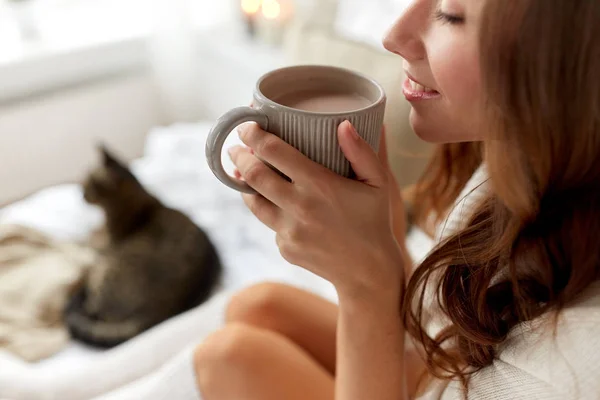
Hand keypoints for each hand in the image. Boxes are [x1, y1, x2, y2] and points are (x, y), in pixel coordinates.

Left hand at [229, 121, 404, 294]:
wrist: (368, 271)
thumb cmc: (374, 221)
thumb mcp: (378, 183)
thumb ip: (361, 151)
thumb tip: (343, 124)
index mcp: (319, 185)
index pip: (273, 151)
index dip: (253, 134)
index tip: (246, 125)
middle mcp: (298, 207)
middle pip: (253, 175)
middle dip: (238, 156)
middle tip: (235, 146)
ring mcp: (288, 231)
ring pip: (252, 201)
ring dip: (243, 183)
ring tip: (241, 171)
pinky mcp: (284, 248)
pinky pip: (270, 223)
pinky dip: (270, 209)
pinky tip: (276, 203)